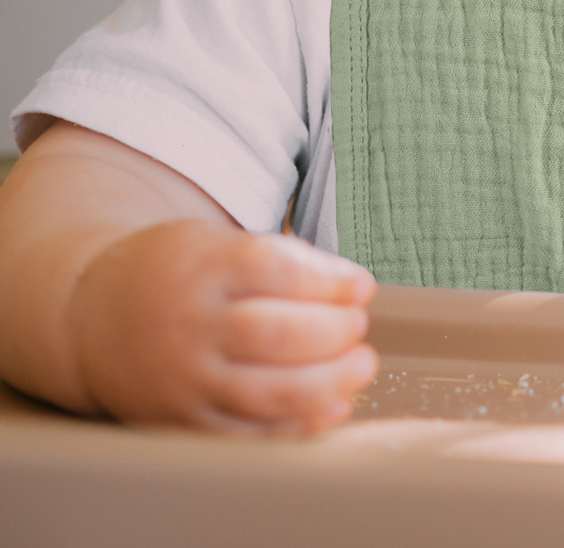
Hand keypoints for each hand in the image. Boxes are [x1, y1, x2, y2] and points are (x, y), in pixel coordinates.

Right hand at [66, 221, 377, 434]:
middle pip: (277, 334)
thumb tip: (349, 288)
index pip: (276, 270)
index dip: (329, 281)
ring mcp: (187, 378)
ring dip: (329, 382)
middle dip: (335, 332)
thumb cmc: (175, 271)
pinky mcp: (183, 420)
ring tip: (361, 365)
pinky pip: (247, 433)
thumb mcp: (218, 241)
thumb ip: (281, 259)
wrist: (91, 317)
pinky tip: (333, 407)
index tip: (362, 286)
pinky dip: (298, 426)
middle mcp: (193, 325)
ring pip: (268, 391)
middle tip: (359, 326)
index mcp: (205, 267)